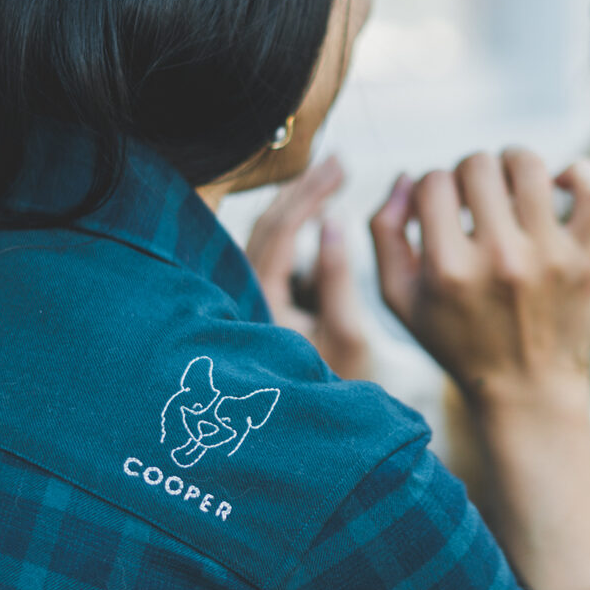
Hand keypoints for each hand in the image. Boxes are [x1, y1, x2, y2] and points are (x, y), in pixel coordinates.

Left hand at [244, 155, 369, 380]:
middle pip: (265, 227)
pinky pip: (270, 254)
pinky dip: (293, 228)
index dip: (310, 194)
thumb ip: (337, 276)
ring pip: (265, 238)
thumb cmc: (340, 384)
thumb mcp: (347, 333)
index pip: (279, 233)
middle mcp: (242, 299)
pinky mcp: (257, 303)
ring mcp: (247, 299)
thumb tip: (332, 223)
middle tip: (338, 162)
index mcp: (259, 306)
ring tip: (332, 178)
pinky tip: (318, 212)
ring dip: (298, 205)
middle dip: (301, 190)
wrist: (327, 427)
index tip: (341, 167)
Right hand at [368, 149, 589, 413]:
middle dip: (469, 172)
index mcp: (448, 269)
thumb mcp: (401, 301)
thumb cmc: (459, 343)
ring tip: (511, 185)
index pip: (434, 182)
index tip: (442, 207)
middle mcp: (499, 258)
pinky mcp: (587, 258)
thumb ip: (386, 234)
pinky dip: (576, 172)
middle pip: (478, 165)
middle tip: (476, 199)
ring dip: (514, 163)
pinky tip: (557, 185)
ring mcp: (548, 256)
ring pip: (530, 165)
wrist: (527, 393)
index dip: (432, 186)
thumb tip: (406, 177)